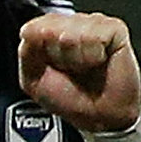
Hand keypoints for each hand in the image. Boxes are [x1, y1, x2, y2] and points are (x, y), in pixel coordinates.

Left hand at [17, 11, 140, 133]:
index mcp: (53, 32)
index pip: (36, 26)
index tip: (52, 67)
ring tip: (86, 68)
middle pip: (53, 27)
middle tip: (71, 70)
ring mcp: (95, 24)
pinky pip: (95, 36)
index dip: (41, 50)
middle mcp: (74, 24)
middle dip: (58, 55)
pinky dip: (93, 55)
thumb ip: (25, 51)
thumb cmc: (71, 100)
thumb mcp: (33, 80)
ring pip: (73, 31)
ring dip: (77, 58)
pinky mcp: (115, 29)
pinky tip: (100, 62)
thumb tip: (30, 29)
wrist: (100, 118)